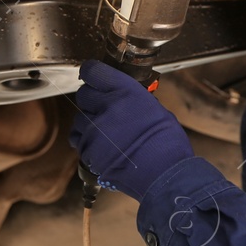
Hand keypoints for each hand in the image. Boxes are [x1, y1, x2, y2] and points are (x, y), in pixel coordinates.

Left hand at [69, 59, 193, 197]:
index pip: (93, 72)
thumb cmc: (166, 142)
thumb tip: (121, 97)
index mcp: (125, 92)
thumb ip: (132, 99)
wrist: (164, 174)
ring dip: (89, 123)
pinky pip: (80, 141)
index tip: (93, 76)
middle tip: (105, 109)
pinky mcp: (88, 151)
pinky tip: (106, 148)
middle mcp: (106, 107)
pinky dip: (89, 144)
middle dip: (92, 100)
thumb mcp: (155, 108)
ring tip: (108, 134)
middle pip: (83, 94)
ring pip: (79, 119)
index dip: (92, 73)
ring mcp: (94, 131)